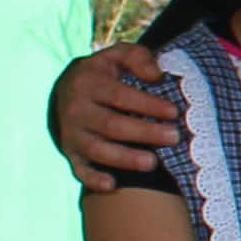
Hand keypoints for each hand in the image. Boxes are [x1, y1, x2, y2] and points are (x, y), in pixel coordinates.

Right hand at [54, 42, 183, 191]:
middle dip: (145, 132)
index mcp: (88, 83)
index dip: (147, 104)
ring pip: (97, 149)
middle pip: (112, 125)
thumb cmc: (103, 73)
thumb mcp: (117, 55)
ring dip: (125, 159)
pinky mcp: (70, 153)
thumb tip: (158, 76)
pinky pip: (79, 170)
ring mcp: (71, 134)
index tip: (174, 112)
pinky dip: (93, 179)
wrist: (65, 90)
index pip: (120, 96)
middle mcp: (75, 109)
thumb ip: (138, 58)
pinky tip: (112, 185)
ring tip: (153, 163)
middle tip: (174, 137)